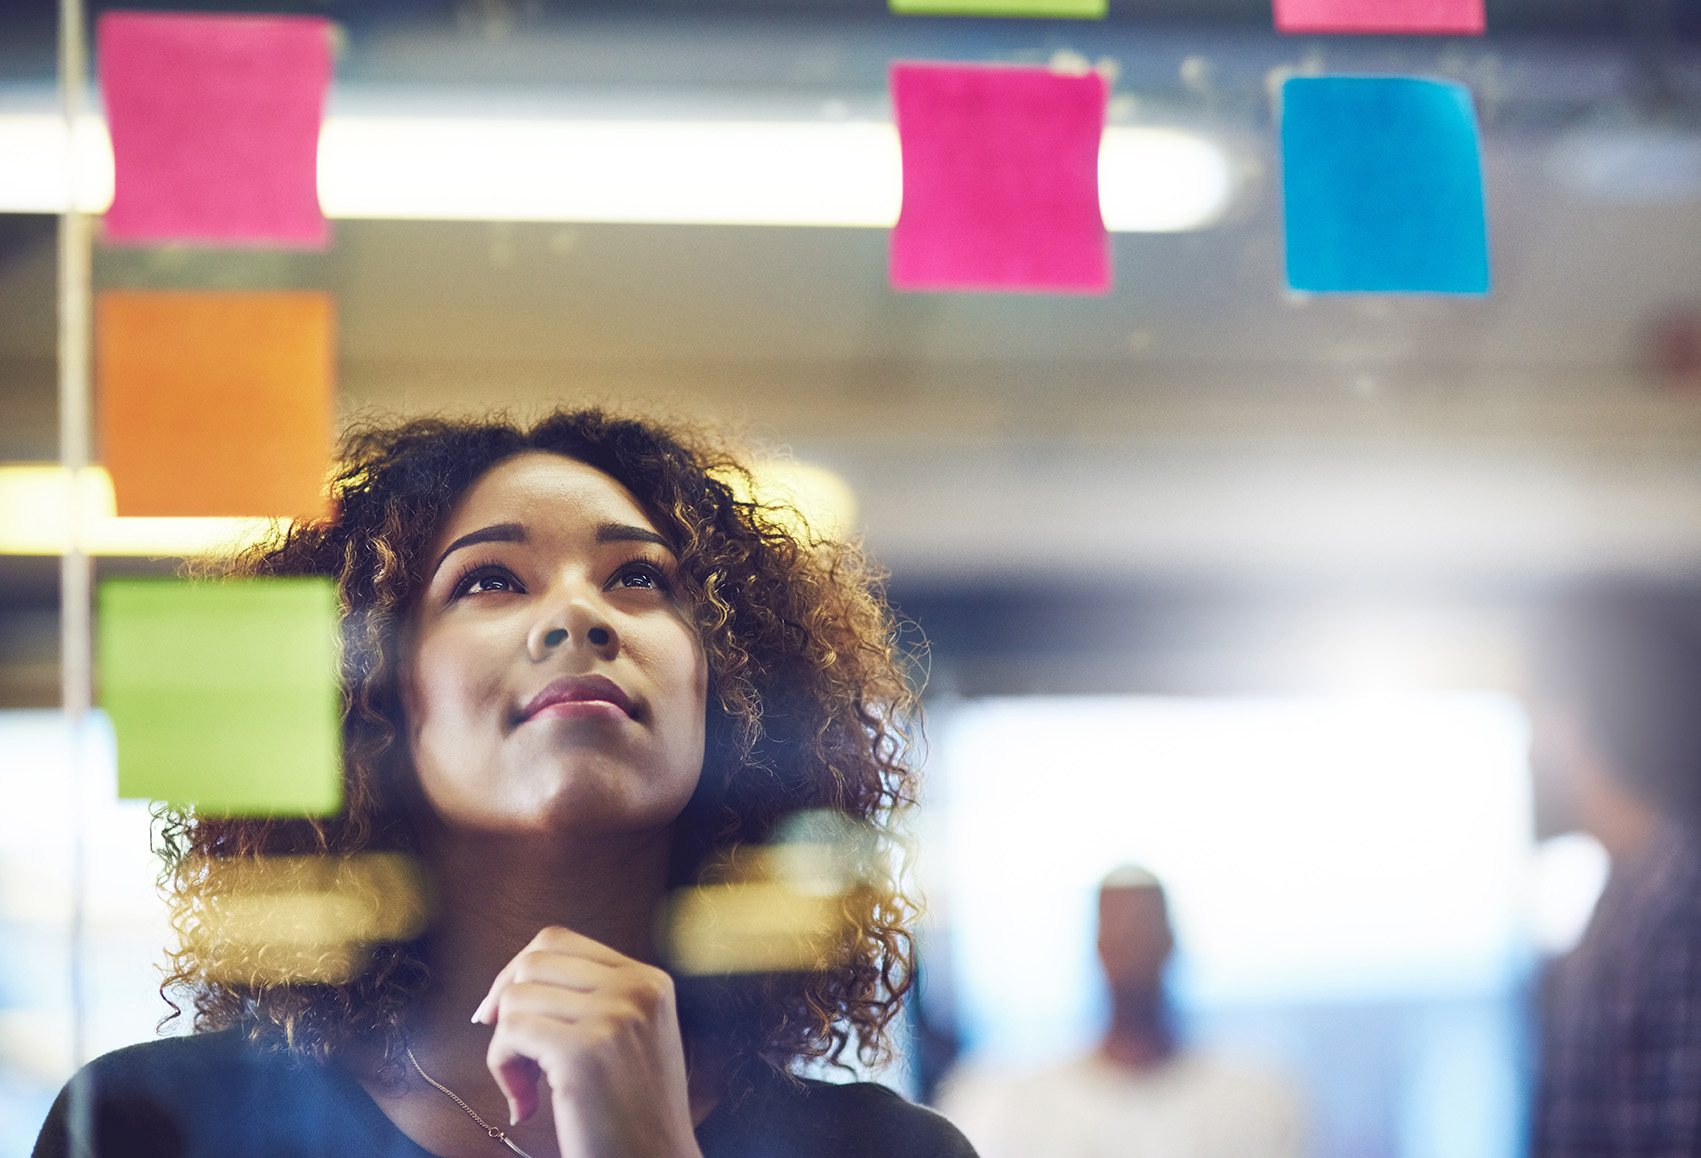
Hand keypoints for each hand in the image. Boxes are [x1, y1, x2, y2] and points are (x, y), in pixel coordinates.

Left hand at [473, 926, 703, 1157]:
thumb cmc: (632, 1116)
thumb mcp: (631, 1038)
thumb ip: (592, 1000)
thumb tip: (510, 983)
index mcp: (650, 981)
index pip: (559, 940)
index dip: (518, 973)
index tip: (502, 1015)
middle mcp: (637, 989)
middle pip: (533, 960)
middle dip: (505, 1004)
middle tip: (512, 1054)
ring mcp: (614, 1017)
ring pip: (516, 997)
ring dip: (505, 1047)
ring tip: (528, 1088)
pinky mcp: (585, 1052)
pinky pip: (510, 1033)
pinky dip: (502, 1069)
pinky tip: (526, 1104)